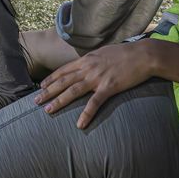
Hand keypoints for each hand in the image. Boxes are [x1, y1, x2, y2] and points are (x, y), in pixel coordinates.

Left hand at [32, 41, 153, 128]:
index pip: (64, 70)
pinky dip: (86, 114)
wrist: (143, 55)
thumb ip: (92, 60)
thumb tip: (85, 64)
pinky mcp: (109, 87)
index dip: (51, 78)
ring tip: (48, 110)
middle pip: (63, 81)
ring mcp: (97, 78)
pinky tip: (80, 124)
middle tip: (36, 100)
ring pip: (73, 91)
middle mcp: (88, 68)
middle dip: (48, 91)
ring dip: (59, 101)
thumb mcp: (103, 53)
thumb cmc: (125, 54)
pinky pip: (94, 103)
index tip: (41, 86)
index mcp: (86, 59)